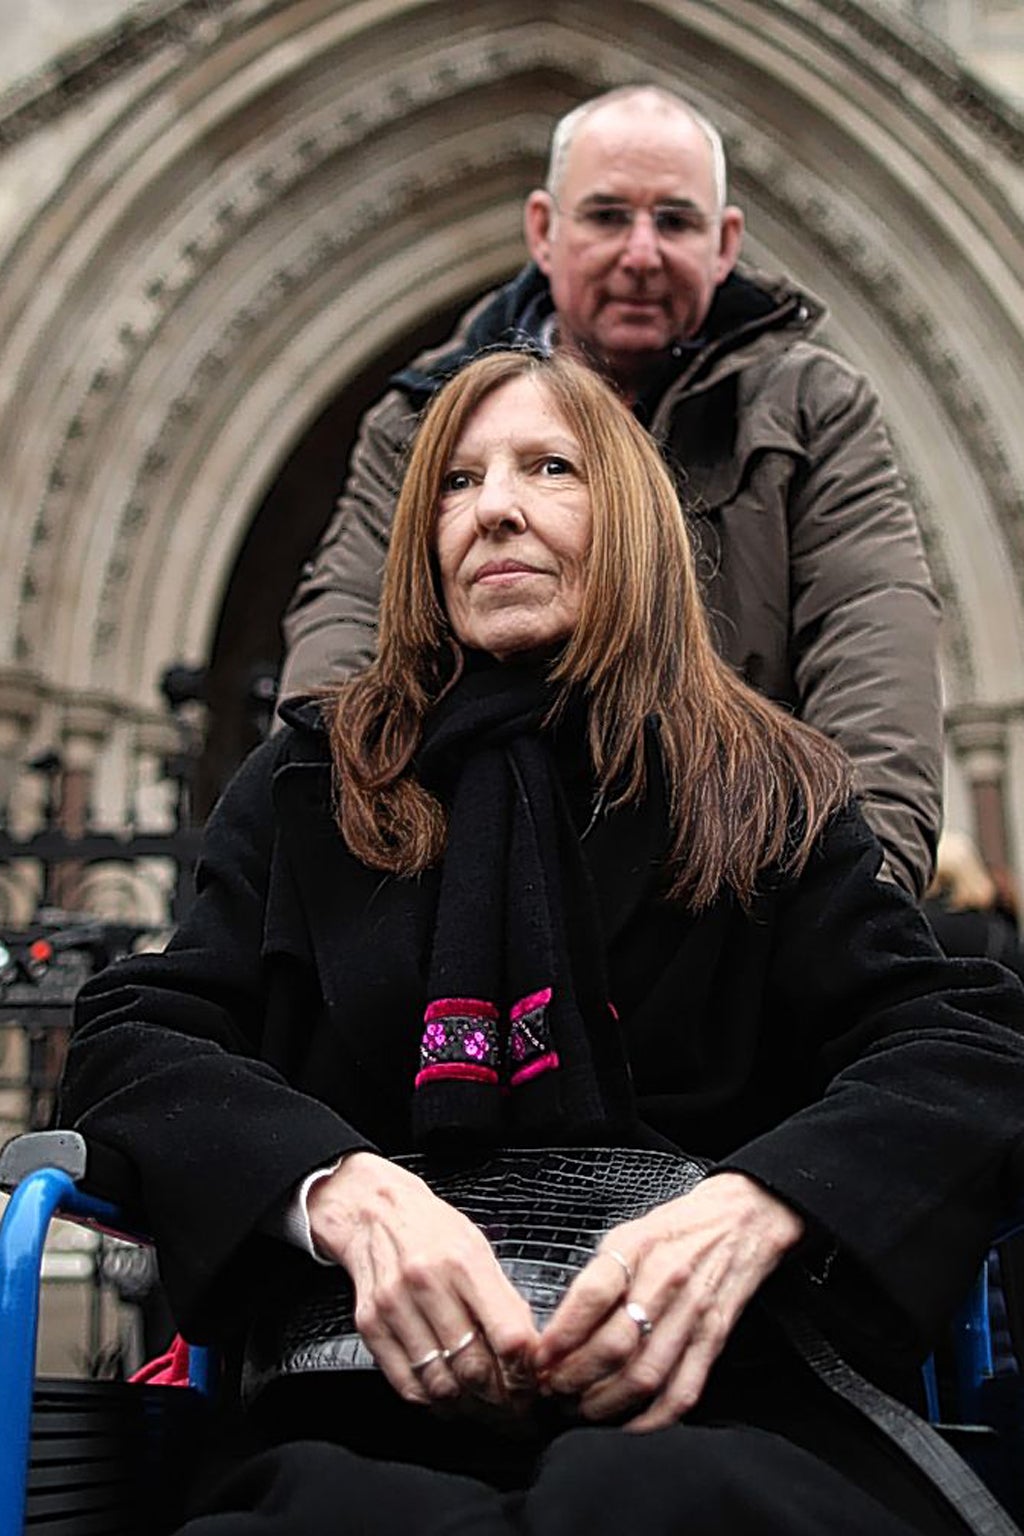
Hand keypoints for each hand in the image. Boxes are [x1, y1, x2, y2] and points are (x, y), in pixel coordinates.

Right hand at [308, 1152, 539, 1418]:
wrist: (373, 1211)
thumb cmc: (432, 1229)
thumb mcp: (479, 1249)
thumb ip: (504, 1299)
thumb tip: (530, 1352)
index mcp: (464, 1261)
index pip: (507, 1336)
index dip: (526, 1372)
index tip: (536, 1385)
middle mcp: (427, 1284)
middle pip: (473, 1367)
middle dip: (501, 1400)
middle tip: (515, 1410)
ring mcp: (394, 1306)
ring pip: (440, 1383)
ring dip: (469, 1408)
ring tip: (485, 1410)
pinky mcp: (370, 1325)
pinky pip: (406, 1383)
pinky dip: (433, 1402)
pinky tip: (449, 1401)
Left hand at [533, 1172, 803, 1430]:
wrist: (742, 1220)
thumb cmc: (676, 1229)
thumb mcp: (628, 1234)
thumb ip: (598, 1276)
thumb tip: (559, 1327)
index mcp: (638, 1247)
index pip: (592, 1296)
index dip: (561, 1334)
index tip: (539, 1357)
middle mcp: (666, 1281)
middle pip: (615, 1345)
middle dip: (575, 1377)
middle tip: (552, 1390)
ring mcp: (693, 1313)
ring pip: (645, 1375)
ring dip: (606, 1403)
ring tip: (580, 1409)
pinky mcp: (714, 1339)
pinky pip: (683, 1391)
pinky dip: (653, 1418)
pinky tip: (628, 1423)